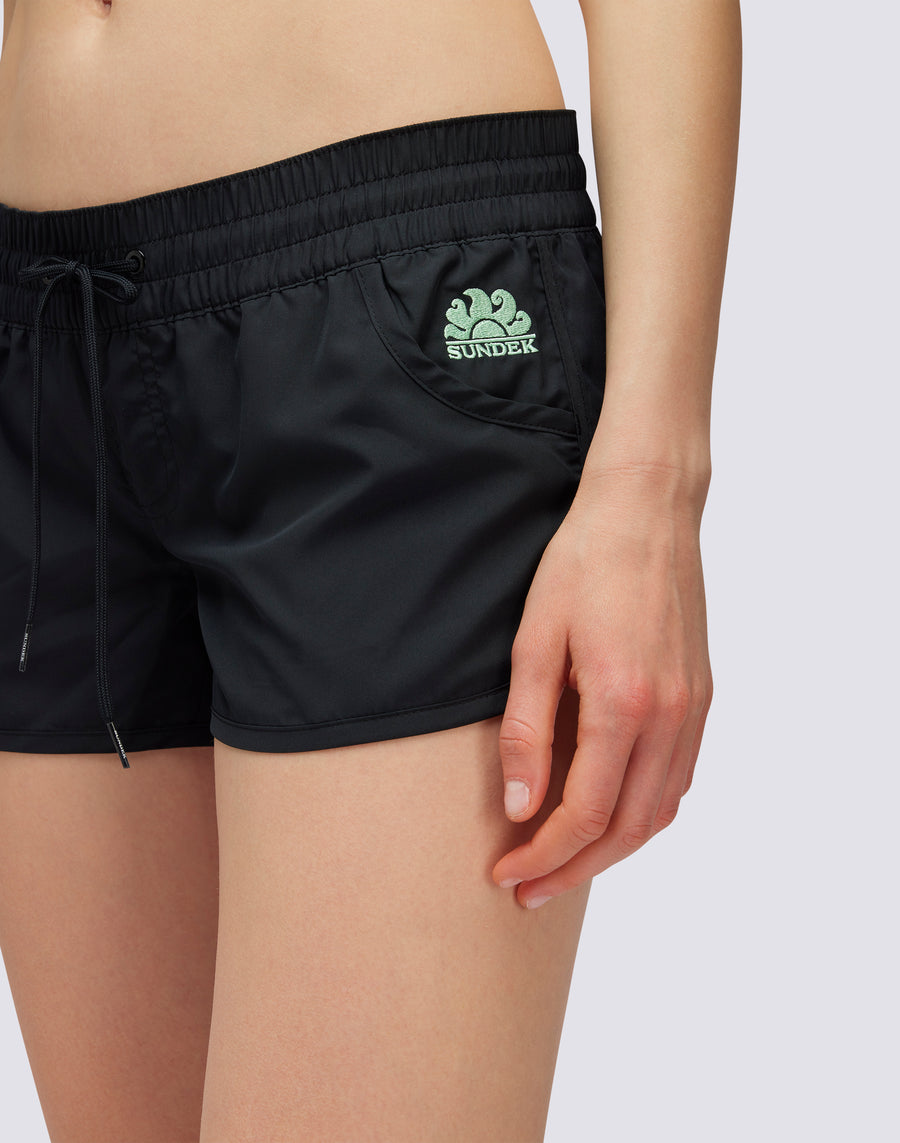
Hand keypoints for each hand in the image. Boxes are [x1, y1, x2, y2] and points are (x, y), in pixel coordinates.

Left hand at [491, 467, 712, 906]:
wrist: (646, 510)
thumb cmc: (584, 563)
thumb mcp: (534, 641)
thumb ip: (525, 728)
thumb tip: (518, 804)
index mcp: (624, 703)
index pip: (583, 813)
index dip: (540, 854)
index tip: (504, 873)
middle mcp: (670, 717)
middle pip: (626, 829)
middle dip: (573, 869)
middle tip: (527, 891)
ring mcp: (693, 709)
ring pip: (659, 813)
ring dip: (610, 851)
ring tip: (563, 866)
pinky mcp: (701, 697)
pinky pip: (677, 781)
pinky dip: (642, 815)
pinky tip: (609, 817)